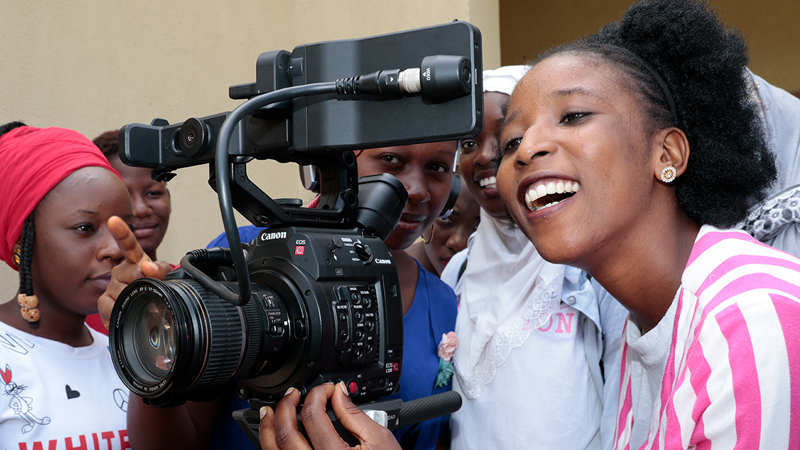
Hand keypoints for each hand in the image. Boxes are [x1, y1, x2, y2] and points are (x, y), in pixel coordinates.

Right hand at [98, 216, 172, 327]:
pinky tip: (121, 310)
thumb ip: (162, 268)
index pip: (128, 244)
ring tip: (139, 299)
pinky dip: (116, 309)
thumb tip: (147, 266)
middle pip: (130, 272)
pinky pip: (108, 305)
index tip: (114, 220)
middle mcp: (120, 270)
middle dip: (141, 280)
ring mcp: (111, 286)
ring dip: (133, 296)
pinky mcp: (105, 302)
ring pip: (120, 290)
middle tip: (148, 286)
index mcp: (135, 260)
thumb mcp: (164, 276)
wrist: (146, 311)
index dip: (122, 232)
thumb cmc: (154, 287)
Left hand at [260, 383, 399, 449]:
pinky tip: (274, 437)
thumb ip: (355, 415)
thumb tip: (339, 392)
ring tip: (270, 411)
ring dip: (268, 427)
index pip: (313, 416)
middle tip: (294, 394)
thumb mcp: (379, 440)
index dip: (318, 394)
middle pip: (286, 433)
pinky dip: (272, 447)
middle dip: (286, 406)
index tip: (327, 389)